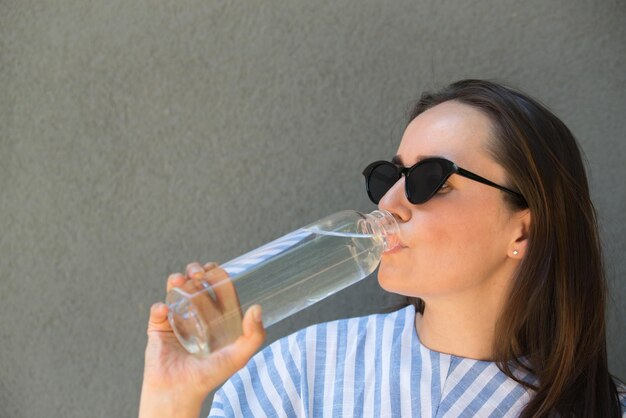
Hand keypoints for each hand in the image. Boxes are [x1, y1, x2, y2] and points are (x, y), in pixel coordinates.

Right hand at [139, 262, 265, 416]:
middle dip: (195, 273)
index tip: (215, 268)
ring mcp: (176, 320)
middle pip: (195, 284)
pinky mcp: (158, 328)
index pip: (216, 289)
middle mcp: (196, 315)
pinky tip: (164, 310)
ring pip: (175, 291)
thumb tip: (257, 308)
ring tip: (180, 281)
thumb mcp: (238, 357)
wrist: (178, 393)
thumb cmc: (209, 376)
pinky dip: (159, 307)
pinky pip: (157, 311)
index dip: (215, 275)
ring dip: (176, 281)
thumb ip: (254, 336)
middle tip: (198, 273)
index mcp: (215, 318)